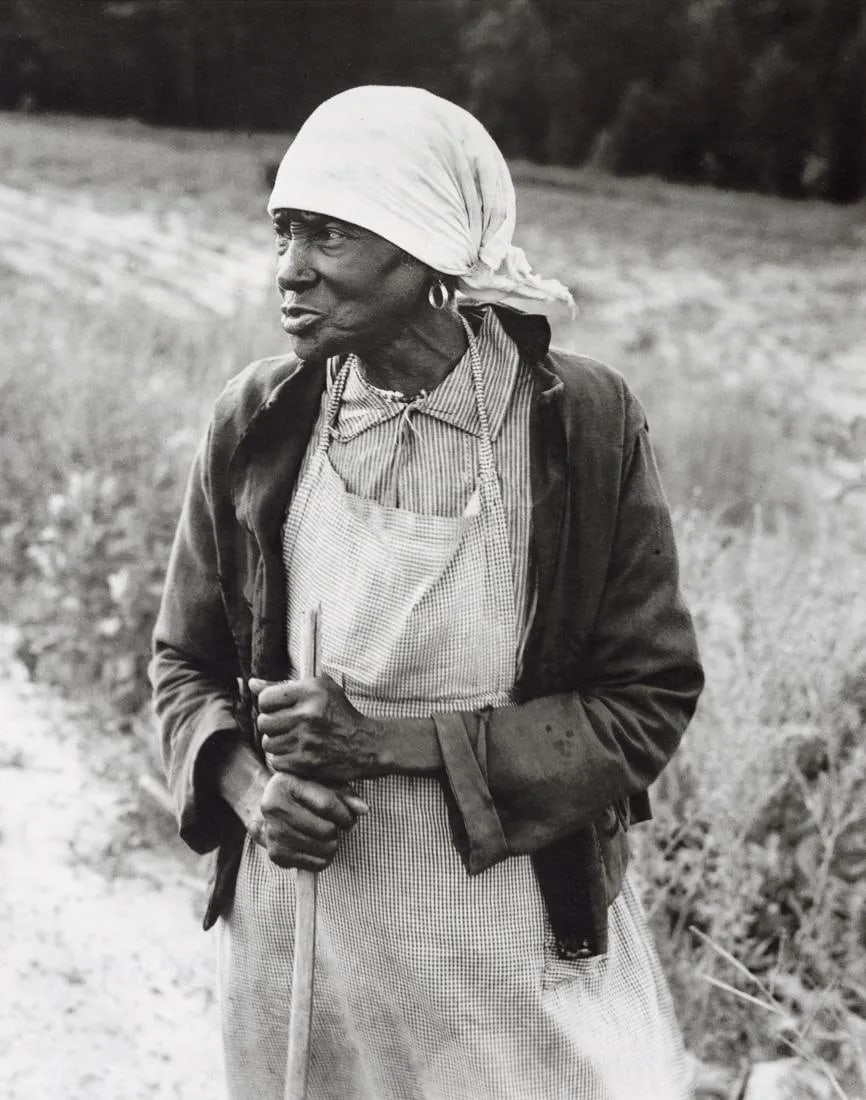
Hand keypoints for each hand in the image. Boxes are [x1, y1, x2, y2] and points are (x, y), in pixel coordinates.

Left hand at [251, 675, 387, 781]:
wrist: (365, 744)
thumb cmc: (339, 713)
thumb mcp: (318, 690)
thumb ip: (282, 687)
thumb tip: (252, 684)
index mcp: (311, 691)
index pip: (265, 698)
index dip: (268, 705)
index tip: (279, 709)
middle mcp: (308, 714)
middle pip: (263, 722)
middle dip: (272, 725)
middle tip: (286, 727)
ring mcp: (306, 740)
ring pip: (268, 744)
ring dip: (278, 743)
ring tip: (293, 740)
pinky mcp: (306, 762)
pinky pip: (276, 762)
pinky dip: (284, 760)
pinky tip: (297, 753)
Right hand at [258, 772, 367, 871]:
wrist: (275, 808)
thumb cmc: (305, 792)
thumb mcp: (323, 784)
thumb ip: (345, 794)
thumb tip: (364, 809)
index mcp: (284, 782)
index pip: (327, 804)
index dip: (346, 814)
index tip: (350, 818)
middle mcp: (272, 807)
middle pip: (326, 830)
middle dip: (337, 829)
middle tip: (333, 825)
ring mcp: (272, 832)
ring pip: (323, 848)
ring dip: (332, 844)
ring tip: (324, 834)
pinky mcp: (276, 855)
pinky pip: (315, 865)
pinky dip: (323, 858)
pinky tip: (317, 846)